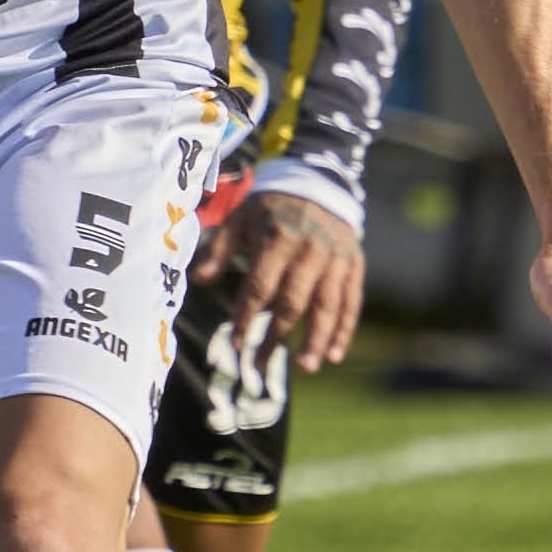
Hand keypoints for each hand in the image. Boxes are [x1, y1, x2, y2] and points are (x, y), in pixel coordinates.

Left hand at [212, 189, 364, 373]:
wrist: (318, 182)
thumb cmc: (271, 207)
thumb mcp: (241, 218)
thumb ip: (220, 249)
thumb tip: (198, 279)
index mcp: (279, 237)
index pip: (261, 285)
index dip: (247, 315)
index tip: (236, 343)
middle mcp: (311, 249)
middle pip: (294, 300)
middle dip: (277, 335)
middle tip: (260, 364)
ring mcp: (336, 258)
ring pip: (327, 305)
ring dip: (317, 339)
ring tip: (305, 368)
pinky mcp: (354, 264)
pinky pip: (351, 301)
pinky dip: (345, 329)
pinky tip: (335, 355)